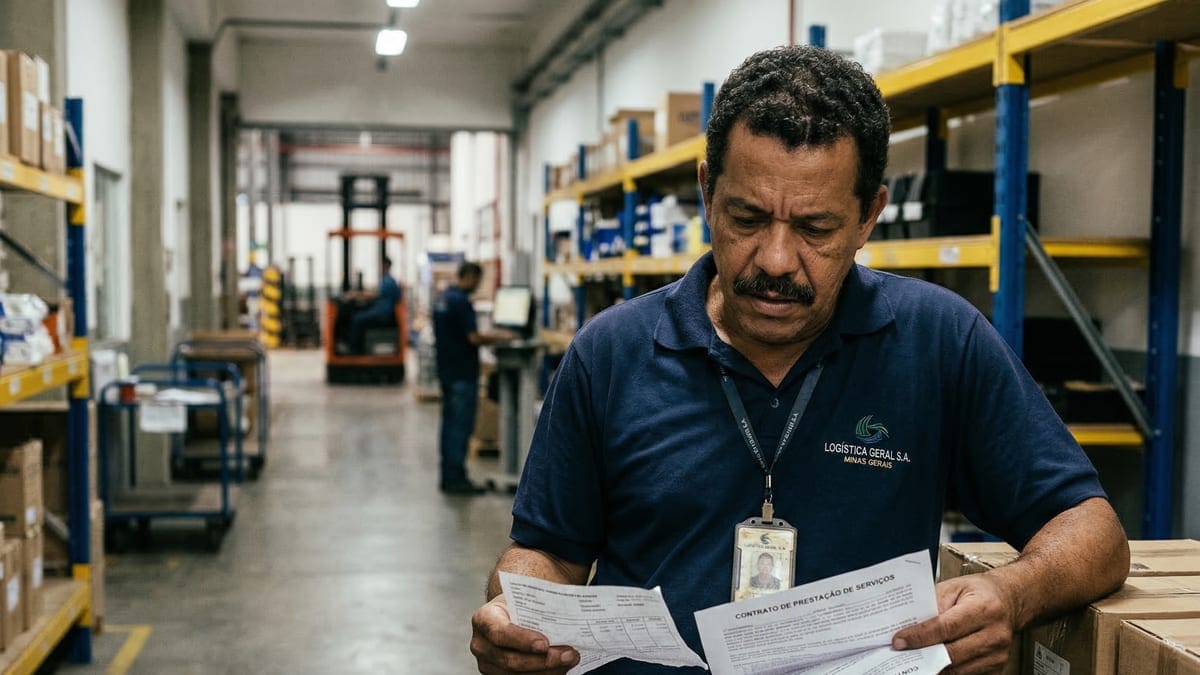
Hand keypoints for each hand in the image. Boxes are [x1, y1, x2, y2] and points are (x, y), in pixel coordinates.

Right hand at [470, 594, 580, 673]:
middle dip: (543, 661)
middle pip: (510, 660)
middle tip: (569, 654)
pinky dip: (545, 674)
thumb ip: (539, 609)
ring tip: (569, 660)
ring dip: (548, 670)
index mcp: (484, 618)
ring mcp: (488, 664)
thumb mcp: (525, 597)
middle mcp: (481, 644)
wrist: (513, 610)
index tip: (545, 644)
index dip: (522, 640)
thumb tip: (567, 620)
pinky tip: (561, 667)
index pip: (499, 632)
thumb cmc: (520, 603)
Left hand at [892, 574, 1017, 673]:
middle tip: (901, 654)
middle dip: (922, 654)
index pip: (946, 627)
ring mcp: (998, 655)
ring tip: (913, 659)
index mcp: (984, 608)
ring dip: (933, 666)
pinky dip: (947, 671)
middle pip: (952, 653)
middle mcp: (994, 634)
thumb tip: (910, 624)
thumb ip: (932, 604)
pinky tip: (932, 664)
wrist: (1008, 601)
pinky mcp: (996, 668)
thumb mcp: (953, 587)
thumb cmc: (979, 592)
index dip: (920, 636)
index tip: (899, 641)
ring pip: (958, 669)